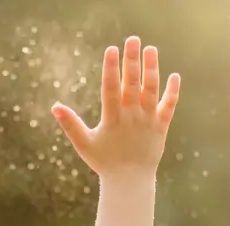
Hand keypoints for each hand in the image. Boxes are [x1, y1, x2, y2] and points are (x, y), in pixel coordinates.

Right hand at [51, 36, 179, 178]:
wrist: (130, 182)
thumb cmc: (104, 162)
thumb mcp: (84, 144)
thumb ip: (71, 125)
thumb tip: (55, 107)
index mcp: (112, 119)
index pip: (111, 88)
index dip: (111, 68)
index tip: (111, 49)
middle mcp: (131, 117)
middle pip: (132, 84)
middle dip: (132, 60)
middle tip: (133, 39)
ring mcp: (148, 121)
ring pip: (152, 91)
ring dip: (152, 69)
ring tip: (151, 49)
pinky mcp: (161, 127)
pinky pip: (169, 107)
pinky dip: (172, 92)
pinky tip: (174, 75)